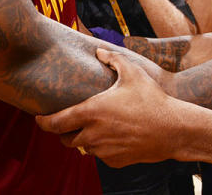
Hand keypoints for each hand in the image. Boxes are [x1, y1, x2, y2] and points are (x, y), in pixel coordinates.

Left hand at [36, 48, 182, 166]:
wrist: (172, 129)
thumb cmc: (151, 99)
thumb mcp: (132, 73)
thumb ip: (112, 60)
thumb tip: (99, 51)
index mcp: (90, 112)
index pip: (54, 123)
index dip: (43, 122)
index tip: (39, 118)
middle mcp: (92, 134)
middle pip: (65, 139)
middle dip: (64, 131)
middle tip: (71, 121)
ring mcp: (103, 150)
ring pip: (84, 147)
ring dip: (85, 138)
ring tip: (97, 126)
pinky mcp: (114, 161)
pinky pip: (101, 155)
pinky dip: (103, 147)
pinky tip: (116, 136)